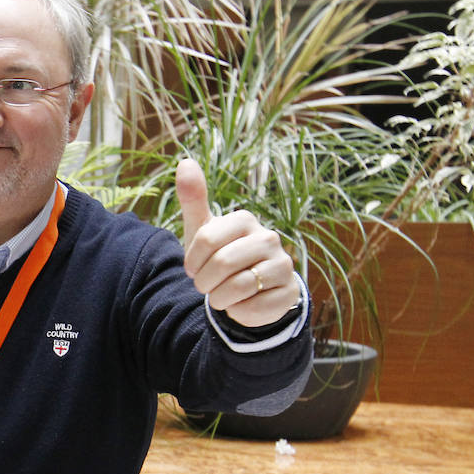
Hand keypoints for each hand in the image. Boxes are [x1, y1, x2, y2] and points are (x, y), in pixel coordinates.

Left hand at [177, 159, 299, 326]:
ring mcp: (283, 265)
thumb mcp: (202, 230)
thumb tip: (184, 161)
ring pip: (238, 288)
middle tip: (206, 285)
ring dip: (219, 298)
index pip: (205, 240)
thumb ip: (193, 199)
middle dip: (204, 282)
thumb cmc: (220, 255)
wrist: (249, 290)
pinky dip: (237, 312)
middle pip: (221, 264)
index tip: (193, 268)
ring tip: (221, 295)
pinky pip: (252, 309)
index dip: (192, 262)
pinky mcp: (289, 293)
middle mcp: (269, 238)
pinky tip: (241, 304)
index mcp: (245, 219)